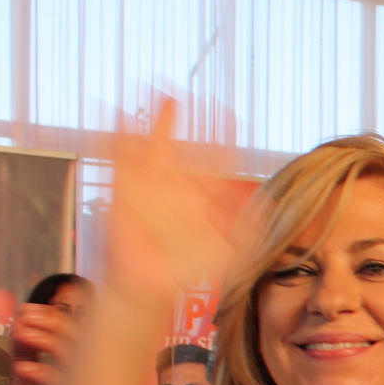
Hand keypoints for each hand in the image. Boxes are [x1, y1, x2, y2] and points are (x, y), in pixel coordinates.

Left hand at [4, 301, 83, 384]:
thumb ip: (26, 357)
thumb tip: (19, 323)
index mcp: (82, 374)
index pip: (80, 335)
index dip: (56, 316)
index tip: (27, 309)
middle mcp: (89, 383)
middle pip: (81, 338)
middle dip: (50, 321)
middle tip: (23, 317)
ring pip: (73, 355)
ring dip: (45, 338)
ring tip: (20, 333)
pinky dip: (40, 371)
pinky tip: (22, 369)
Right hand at [100, 100, 238, 337]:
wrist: (151, 290)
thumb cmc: (189, 273)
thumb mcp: (230, 252)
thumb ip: (249, 228)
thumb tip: (266, 202)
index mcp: (204, 194)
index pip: (217, 157)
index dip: (222, 135)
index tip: (228, 113)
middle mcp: (178, 184)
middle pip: (183, 142)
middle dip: (187, 119)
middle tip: (190, 93)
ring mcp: (149, 186)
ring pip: (152, 143)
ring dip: (157, 121)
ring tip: (163, 97)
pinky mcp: (123, 191)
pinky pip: (119, 159)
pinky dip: (117, 138)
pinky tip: (121, 118)